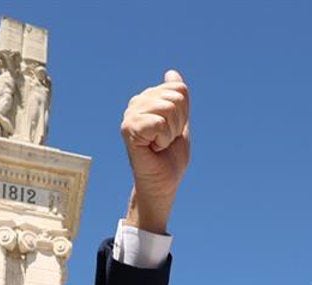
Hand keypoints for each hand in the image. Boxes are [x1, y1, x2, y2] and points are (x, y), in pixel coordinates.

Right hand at [122, 71, 190, 233]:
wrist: (162, 185)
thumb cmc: (169, 158)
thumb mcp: (180, 122)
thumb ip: (178, 100)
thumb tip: (171, 72)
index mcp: (147, 99)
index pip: (179, 90)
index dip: (183, 114)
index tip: (172, 131)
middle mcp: (136, 103)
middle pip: (175, 98)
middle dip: (178, 123)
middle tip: (165, 140)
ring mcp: (130, 115)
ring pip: (169, 108)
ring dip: (170, 133)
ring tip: (159, 145)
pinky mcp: (128, 129)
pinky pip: (159, 123)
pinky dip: (163, 140)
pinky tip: (153, 149)